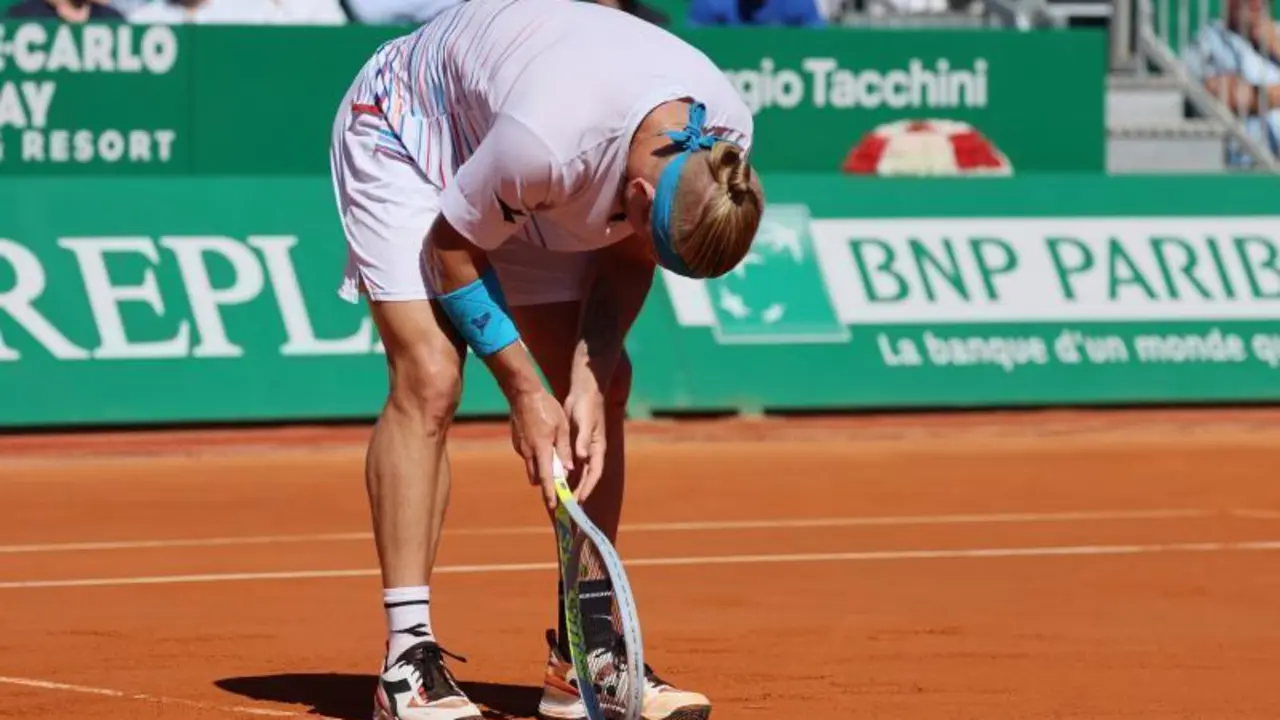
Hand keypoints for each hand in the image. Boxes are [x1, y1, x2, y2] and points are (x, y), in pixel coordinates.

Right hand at [509, 388, 573, 509]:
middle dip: (546, 483)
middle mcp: (528, 452)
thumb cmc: (546, 407)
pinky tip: (542, 443)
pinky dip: (536, 456)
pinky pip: (528, 455)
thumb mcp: (562, 427)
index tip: (553, 506)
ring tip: (553, 460)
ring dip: (541, 468)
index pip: (546, 478)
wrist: (523, 393)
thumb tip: (569, 469)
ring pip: (531, 466)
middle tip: (557, 486)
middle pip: (537, 476)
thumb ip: (565, 450)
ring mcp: (520, 447)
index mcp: (541, 449)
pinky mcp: (517, 442)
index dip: (550, 493)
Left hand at [564, 386, 606, 502]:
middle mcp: (591, 452)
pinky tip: (555, 481)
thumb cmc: (587, 406)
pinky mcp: (575, 445)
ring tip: (560, 499)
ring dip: (570, 485)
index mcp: (597, 448)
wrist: (584, 392)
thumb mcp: (584, 422)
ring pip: (577, 472)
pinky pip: (569, 464)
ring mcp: (583, 449)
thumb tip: (581, 457)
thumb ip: (582, 440)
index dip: (587, 488)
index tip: (579, 500)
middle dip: (577, 491)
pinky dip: (564, 473)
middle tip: (567, 506)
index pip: (594, 473)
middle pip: (585, 477)